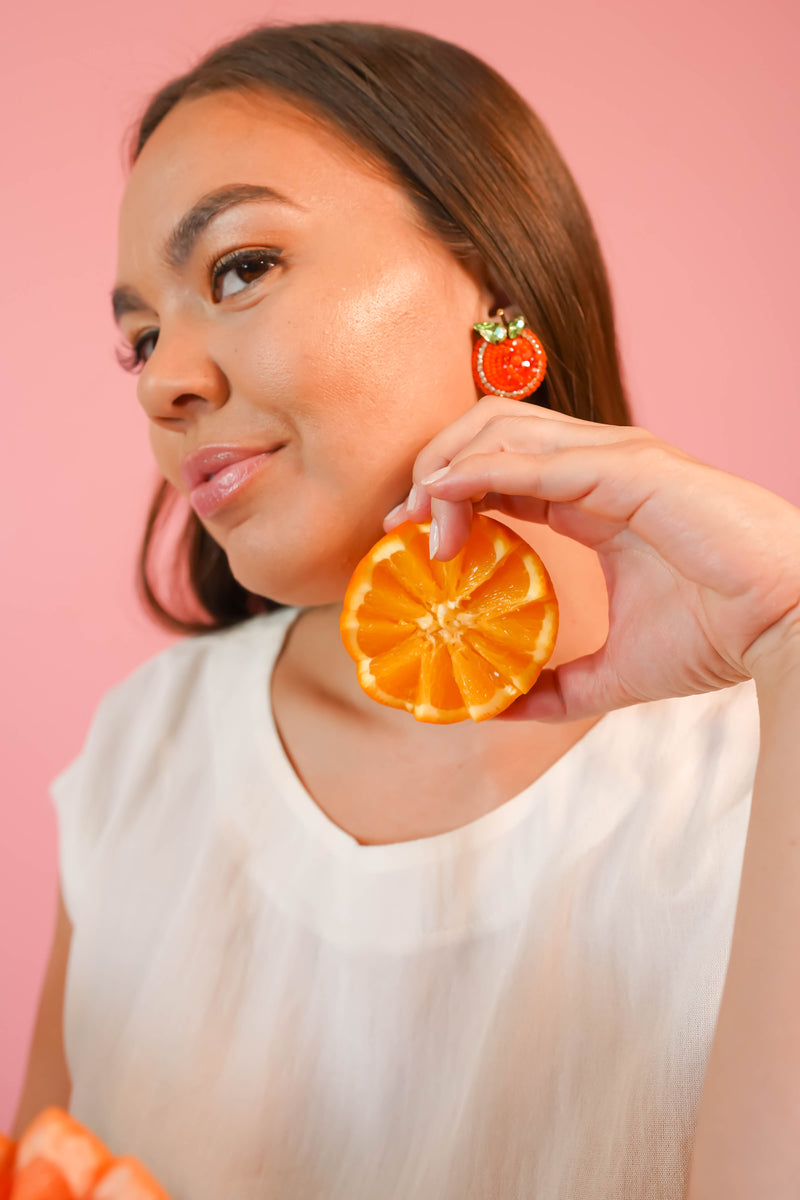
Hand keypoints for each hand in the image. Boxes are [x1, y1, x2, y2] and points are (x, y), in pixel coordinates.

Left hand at [382, 397, 799, 721]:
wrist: (786, 628)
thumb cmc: (718, 636)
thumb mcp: (614, 672)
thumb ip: (554, 687)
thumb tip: (499, 709)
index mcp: (595, 496)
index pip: (500, 469)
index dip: (447, 493)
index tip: (409, 539)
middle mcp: (600, 464)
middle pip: (489, 430)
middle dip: (434, 467)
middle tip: (400, 526)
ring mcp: (615, 459)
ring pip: (501, 428)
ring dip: (444, 467)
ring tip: (415, 521)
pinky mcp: (628, 469)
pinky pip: (531, 458)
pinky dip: (475, 472)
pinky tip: (440, 504)